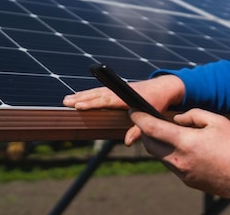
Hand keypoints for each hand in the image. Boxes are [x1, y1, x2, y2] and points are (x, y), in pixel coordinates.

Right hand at [63, 74, 185, 142]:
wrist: (164, 87)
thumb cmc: (158, 102)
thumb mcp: (151, 115)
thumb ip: (138, 129)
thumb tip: (127, 143)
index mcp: (127, 97)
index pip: (107, 101)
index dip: (93, 103)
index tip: (79, 105)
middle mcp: (120, 91)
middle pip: (98, 94)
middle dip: (81, 98)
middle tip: (65, 102)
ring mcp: (118, 89)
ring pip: (97, 91)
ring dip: (82, 95)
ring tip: (66, 99)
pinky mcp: (117, 89)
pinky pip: (100, 91)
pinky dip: (89, 93)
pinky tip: (79, 96)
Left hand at [130, 108, 229, 203]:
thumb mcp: (216, 120)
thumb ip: (193, 115)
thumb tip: (177, 118)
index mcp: (184, 142)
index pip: (152, 129)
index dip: (139, 118)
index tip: (132, 111)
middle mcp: (179, 160)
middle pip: (150, 145)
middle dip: (147, 133)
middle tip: (152, 122)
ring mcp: (183, 173)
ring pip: (161, 157)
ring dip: (160, 144)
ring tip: (174, 134)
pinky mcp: (189, 181)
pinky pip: (173, 166)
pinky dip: (173, 155)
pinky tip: (188, 148)